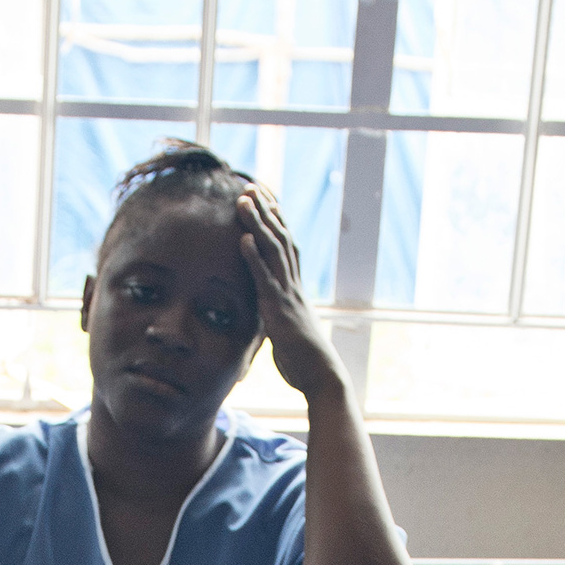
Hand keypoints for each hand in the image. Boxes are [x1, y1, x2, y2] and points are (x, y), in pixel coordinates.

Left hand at [239, 185, 346, 405]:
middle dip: (266, 210)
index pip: (284, 245)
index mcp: (294, 287)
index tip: (262, 198)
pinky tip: (243, 239)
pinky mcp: (280, 310)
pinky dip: (254, 258)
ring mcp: (288, 295)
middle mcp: (294, 285)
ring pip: (274, 250)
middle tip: (252, 186)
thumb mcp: (285, 333)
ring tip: (243, 200)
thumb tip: (266, 315)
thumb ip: (274, 317)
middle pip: (281, 238)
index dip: (274, 220)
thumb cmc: (304, 362)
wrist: (322, 378)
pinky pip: (265, 279)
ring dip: (258, 223)